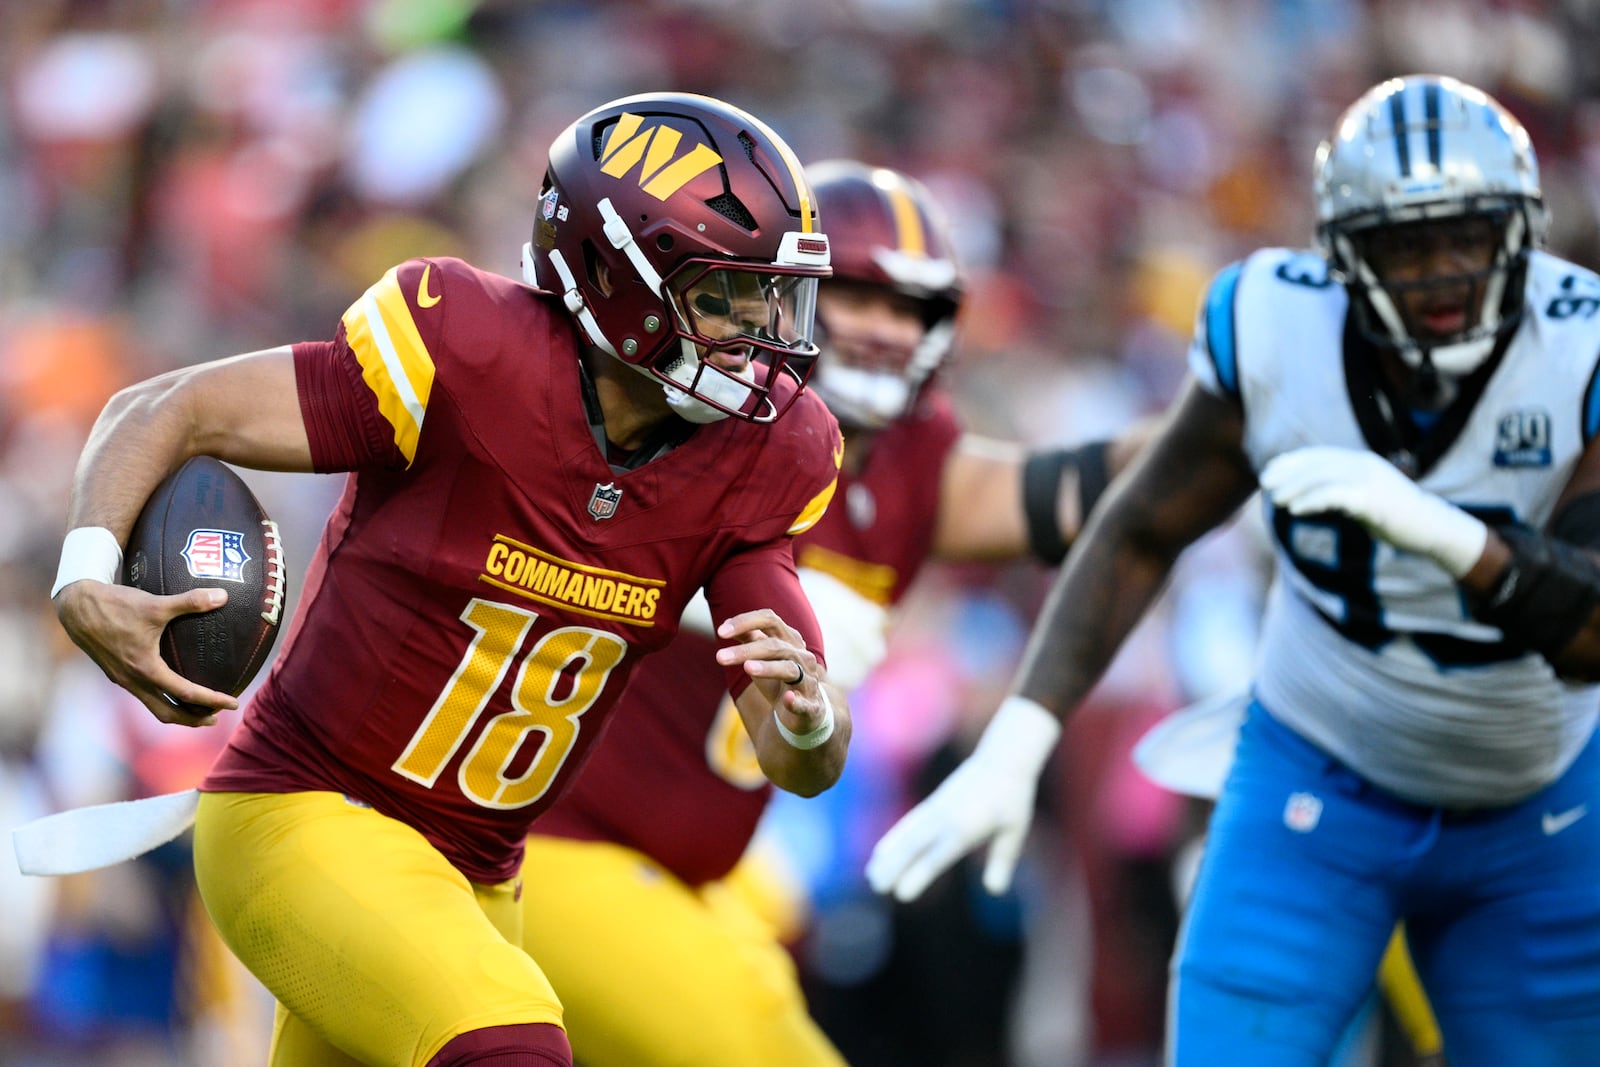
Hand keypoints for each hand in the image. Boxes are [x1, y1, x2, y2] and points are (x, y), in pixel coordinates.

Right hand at [54, 580, 237, 725]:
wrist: (76, 607)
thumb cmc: (115, 605)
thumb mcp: (155, 603)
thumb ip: (191, 601)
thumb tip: (224, 596)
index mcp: (145, 669)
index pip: (186, 694)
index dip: (212, 700)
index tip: (233, 702)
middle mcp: (133, 680)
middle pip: (167, 713)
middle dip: (193, 719)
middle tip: (217, 717)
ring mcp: (122, 679)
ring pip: (152, 706)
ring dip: (176, 711)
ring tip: (198, 709)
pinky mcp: (116, 673)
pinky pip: (142, 694)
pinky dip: (161, 697)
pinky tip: (171, 685)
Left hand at [716, 607, 828, 734]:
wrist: (806, 710)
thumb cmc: (778, 679)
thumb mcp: (762, 656)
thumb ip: (749, 639)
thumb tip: (725, 625)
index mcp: (789, 640)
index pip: (770, 620)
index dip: (745, 622)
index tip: (720, 632)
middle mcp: (801, 656)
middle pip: (775, 646)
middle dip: (747, 650)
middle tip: (719, 657)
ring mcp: (808, 680)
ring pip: (788, 669)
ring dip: (768, 668)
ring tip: (747, 668)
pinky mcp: (811, 706)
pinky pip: (805, 703)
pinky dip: (796, 701)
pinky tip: (788, 700)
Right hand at [866, 696, 1060, 901]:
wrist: (1002, 759)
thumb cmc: (1012, 798)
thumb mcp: (1014, 831)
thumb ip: (1003, 861)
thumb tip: (995, 891)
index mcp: (965, 829)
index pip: (936, 858)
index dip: (918, 876)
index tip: (901, 894)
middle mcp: (944, 819)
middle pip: (913, 847)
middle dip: (894, 867)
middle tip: (876, 887)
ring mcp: (935, 809)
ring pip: (906, 835)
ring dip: (888, 855)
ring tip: (871, 875)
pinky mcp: (933, 803)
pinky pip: (909, 823)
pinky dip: (893, 838)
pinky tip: (882, 851)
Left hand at [1259, 446, 1487, 576]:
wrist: (1431, 527)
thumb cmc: (1395, 515)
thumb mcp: (1365, 496)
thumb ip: (1341, 491)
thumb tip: (1310, 496)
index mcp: (1361, 461)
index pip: (1319, 455)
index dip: (1292, 461)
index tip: (1270, 470)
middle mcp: (1364, 465)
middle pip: (1317, 464)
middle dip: (1288, 473)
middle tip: (1264, 483)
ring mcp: (1370, 480)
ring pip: (1322, 478)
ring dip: (1295, 488)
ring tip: (1275, 500)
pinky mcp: (1373, 499)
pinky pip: (1335, 496)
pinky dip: (1311, 501)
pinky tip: (1294, 510)